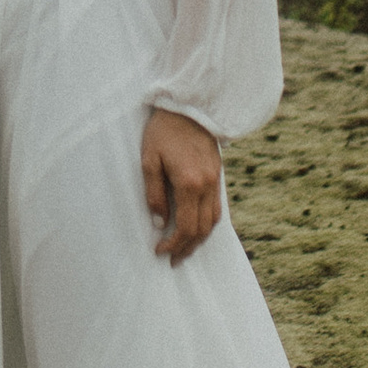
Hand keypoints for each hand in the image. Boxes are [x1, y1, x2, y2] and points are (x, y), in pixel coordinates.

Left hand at [142, 107, 222, 263]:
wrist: (190, 106)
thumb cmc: (164, 131)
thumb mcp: (149, 160)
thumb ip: (154, 194)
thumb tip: (159, 222)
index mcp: (189, 183)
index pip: (185, 226)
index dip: (173, 243)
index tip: (159, 251)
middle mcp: (207, 185)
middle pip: (202, 229)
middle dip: (187, 248)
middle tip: (173, 260)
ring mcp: (215, 180)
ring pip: (213, 221)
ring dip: (200, 239)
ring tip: (185, 249)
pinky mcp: (217, 174)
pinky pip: (217, 207)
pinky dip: (208, 223)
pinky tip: (197, 228)